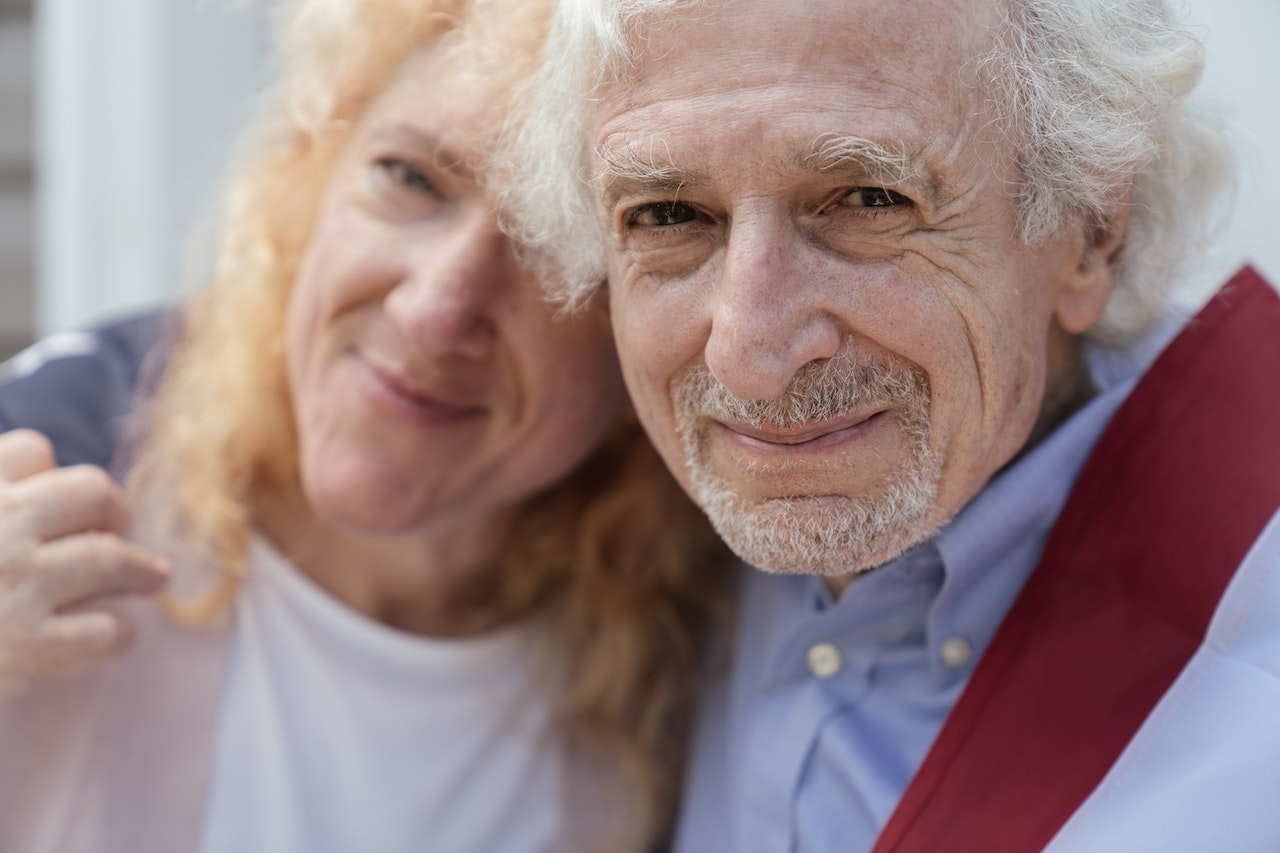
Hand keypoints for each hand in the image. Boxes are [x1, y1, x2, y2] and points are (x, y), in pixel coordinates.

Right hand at [0, 429, 168, 704]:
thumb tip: (35, 470)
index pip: (30, 450)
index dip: (52, 477)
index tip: (61, 504)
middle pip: (91, 492)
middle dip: (113, 510)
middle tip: (116, 532)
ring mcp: (15, 585)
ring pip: (109, 557)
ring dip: (140, 570)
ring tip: (153, 578)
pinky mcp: (27, 646)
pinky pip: (104, 629)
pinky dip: (120, 632)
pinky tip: (116, 634)